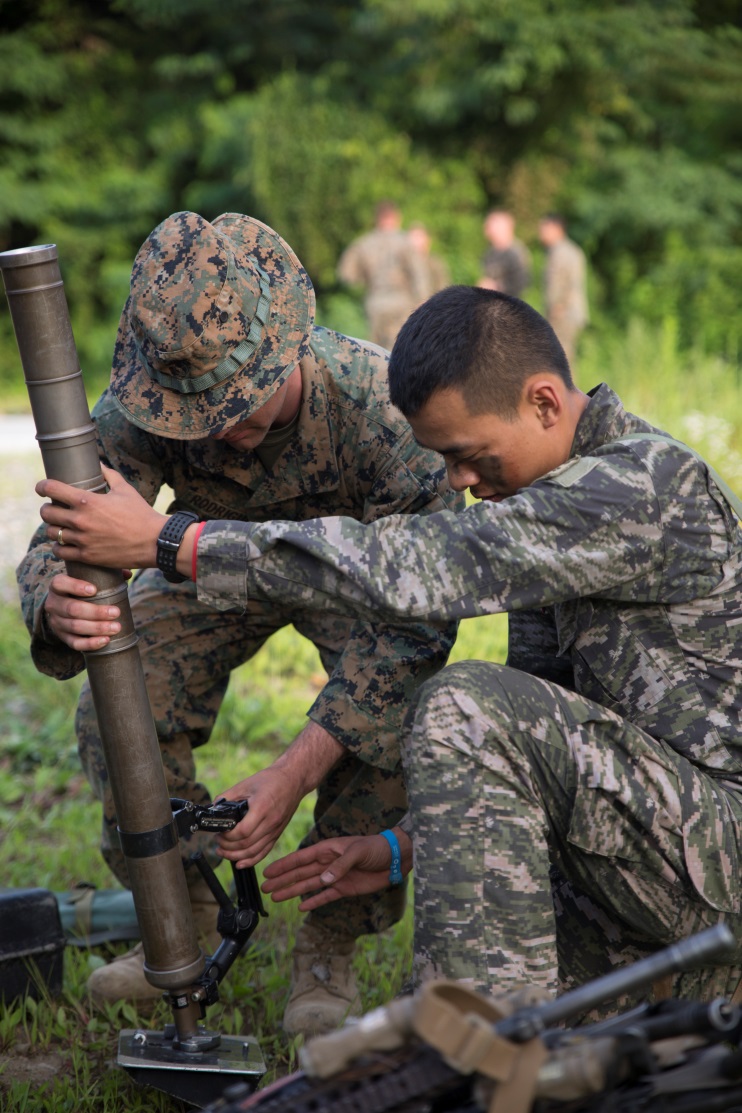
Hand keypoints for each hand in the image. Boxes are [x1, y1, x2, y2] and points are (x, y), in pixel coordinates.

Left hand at [37, 464, 165, 569]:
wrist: (154, 542)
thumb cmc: (141, 514)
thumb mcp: (125, 490)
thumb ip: (109, 475)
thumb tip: (99, 463)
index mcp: (87, 501)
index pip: (51, 489)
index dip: (43, 486)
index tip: (43, 488)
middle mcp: (80, 520)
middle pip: (46, 512)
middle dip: (47, 509)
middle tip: (54, 509)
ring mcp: (82, 540)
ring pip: (51, 533)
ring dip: (53, 528)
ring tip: (60, 527)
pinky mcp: (86, 556)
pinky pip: (60, 552)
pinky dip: (59, 547)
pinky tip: (64, 544)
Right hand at [43, 572, 126, 651]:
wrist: (63, 606)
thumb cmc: (81, 589)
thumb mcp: (87, 578)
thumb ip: (105, 573)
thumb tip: (128, 574)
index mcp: (57, 586)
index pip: (60, 584)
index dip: (76, 587)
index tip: (94, 590)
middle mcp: (53, 604)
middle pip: (72, 609)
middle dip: (96, 612)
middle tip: (116, 612)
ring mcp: (56, 622)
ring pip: (75, 626)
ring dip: (97, 628)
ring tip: (116, 627)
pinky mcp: (62, 637)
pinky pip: (75, 643)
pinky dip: (90, 643)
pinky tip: (105, 640)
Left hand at [216, 721, 344, 867]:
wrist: (294, 779)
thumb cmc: (271, 779)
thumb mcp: (246, 783)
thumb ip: (228, 796)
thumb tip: (213, 808)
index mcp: (262, 808)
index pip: (242, 831)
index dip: (227, 836)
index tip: (218, 832)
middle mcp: (270, 821)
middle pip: (246, 844)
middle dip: (228, 847)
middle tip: (217, 841)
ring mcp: (276, 829)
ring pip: (254, 851)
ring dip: (235, 856)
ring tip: (222, 852)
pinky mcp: (278, 833)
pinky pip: (264, 852)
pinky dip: (251, 860)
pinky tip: (239, 863)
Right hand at [261, 834, 401, 911]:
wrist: (396, 859)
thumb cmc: (376, 848)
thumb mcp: (358, 852)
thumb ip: (341, 865)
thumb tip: (324, 879)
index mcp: (328, 850)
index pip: (301, 858)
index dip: (284, 865)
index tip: (268, 871)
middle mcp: (328, 863)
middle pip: (301, 873)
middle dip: (283, 880)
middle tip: (265, 888)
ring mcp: (335, 876)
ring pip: (309, 885)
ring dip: (293, 891)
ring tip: (276, 897)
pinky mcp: (345, 888)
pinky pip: (325, 896)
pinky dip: (314, 902)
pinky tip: (301, 907)